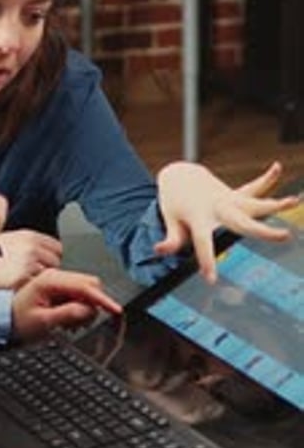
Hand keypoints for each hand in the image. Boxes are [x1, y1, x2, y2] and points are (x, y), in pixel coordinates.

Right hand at [0, 229, 62, 288]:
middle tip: (31, 276)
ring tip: (23, 283)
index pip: (57, 247)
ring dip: (39, 280)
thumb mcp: (6, 242)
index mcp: (27, 236)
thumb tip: (44, 252)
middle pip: (55, 262)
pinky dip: (31, 290)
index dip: (50, 257)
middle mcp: (30, 247)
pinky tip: (19, 289)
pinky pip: (37, 286)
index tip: (41, 264)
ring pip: (48, 275)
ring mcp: (27, 263)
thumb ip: (26, 244)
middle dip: (47, 269)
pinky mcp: (22, 278)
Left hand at [12, 268, 121, 341]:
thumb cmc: (17, 320)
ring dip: (85, 309)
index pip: (85, 286)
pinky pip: (77, 295)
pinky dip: (78, 308)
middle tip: (81, 323)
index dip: (102, 299)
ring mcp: (57, 281)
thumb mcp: (43, 322)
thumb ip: (68, 314)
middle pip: (89, 285)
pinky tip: (66, 319)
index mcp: (51, 281)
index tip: (114, 310)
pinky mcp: (58, 288)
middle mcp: (55, 276)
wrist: (3, 319)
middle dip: (93, 304)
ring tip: (68, 324)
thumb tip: (89, 310)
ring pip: (86, 291)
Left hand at [155, 160, 299, 282]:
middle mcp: (217, 207)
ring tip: (296, 201)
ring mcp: (228, 199)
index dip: (206, 261)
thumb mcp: (169, 220)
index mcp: (199, 218)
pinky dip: (266, 178)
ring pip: (255, 202)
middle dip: (262, 231)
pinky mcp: (235, 194)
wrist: (180, 176)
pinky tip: (277, 168)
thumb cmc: (175, 203)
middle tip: (284, 236)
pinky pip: (253, 187)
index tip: (211, 279)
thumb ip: (171, 238)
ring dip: (276, 203)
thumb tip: (159, 251)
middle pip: (242, 221)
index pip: (203, 243)